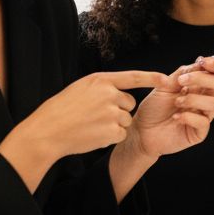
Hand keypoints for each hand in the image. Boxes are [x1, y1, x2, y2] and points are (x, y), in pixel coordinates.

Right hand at [1, 70, 164, 164]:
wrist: (47, 132)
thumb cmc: (61, 110)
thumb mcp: (80, 89)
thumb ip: (102, 88)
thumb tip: (121, 92)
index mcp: (100, 80)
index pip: (132, 77)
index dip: (151, 77)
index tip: (166, 78)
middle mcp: (108, 94)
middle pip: (129, 103)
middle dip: (118, 110)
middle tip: (95, 116)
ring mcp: (111, 112)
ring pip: (126, 120)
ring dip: (114, 125)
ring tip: (91, 125)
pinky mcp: (112, 131)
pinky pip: (121, 134)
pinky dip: (110, 137)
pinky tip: (93, 135)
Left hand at [125, 57, 213, 158]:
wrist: (142, 131)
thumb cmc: (153, 108)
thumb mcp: (165, 86)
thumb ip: (182, 74)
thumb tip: (199, 62)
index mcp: (198, 86)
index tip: (202, 61)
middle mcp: (203, 100)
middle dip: (202, 79)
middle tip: (182, 81)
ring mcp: (203, 116)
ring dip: (194, 99)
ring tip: (177, 102)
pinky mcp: (198, 133)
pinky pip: (204, 123)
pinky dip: (190, 117)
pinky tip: (176, 117)